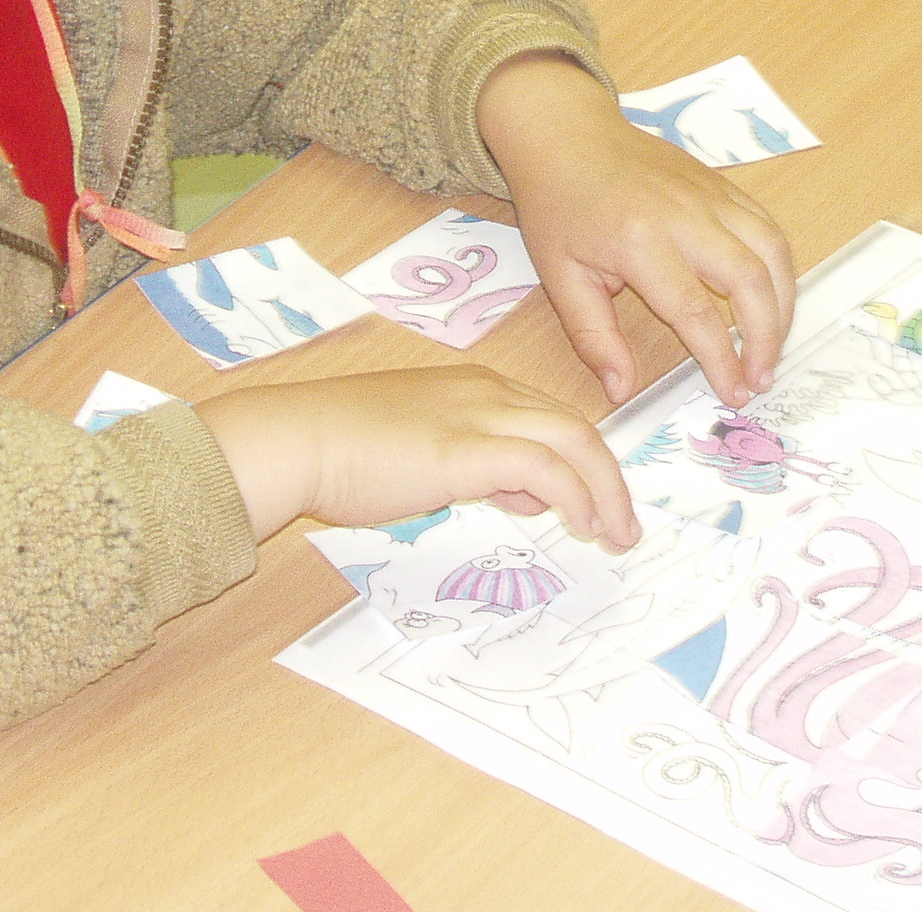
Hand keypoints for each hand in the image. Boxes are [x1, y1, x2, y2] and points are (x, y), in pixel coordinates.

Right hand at [194, 366, 639, 547]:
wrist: (299, 438)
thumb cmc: (339, 450)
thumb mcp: (418, 452)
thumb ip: (471, 465)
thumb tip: (520, 492)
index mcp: (471, 387)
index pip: (546, 417)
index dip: (576, 460)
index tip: (583, 504)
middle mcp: (485, 392)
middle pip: (574, 425)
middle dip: (608, 476)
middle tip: (622, 522)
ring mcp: (478, 416)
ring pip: (574, 440)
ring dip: (606, 491)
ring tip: (616, 534)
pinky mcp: (469, 449)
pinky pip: (547, 469)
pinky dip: (576, 497)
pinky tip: (581, 526)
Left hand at [477, 54, 794, 408]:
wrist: (565, 133)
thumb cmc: (558, 203)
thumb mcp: (559, 276)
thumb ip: (593, 337)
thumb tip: (621, 390)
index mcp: (639, 240)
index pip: (697, 312)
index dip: (721, 359)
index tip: (733, 393)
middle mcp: (684, 215)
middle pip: (750, 281)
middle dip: (766, 338)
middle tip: (761, 378)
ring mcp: (709, 195)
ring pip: (772, 251)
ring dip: (783, 304)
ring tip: (772, 345)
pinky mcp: (722, 185)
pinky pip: (767, 227)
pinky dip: (779, 267)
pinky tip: (771, 298)